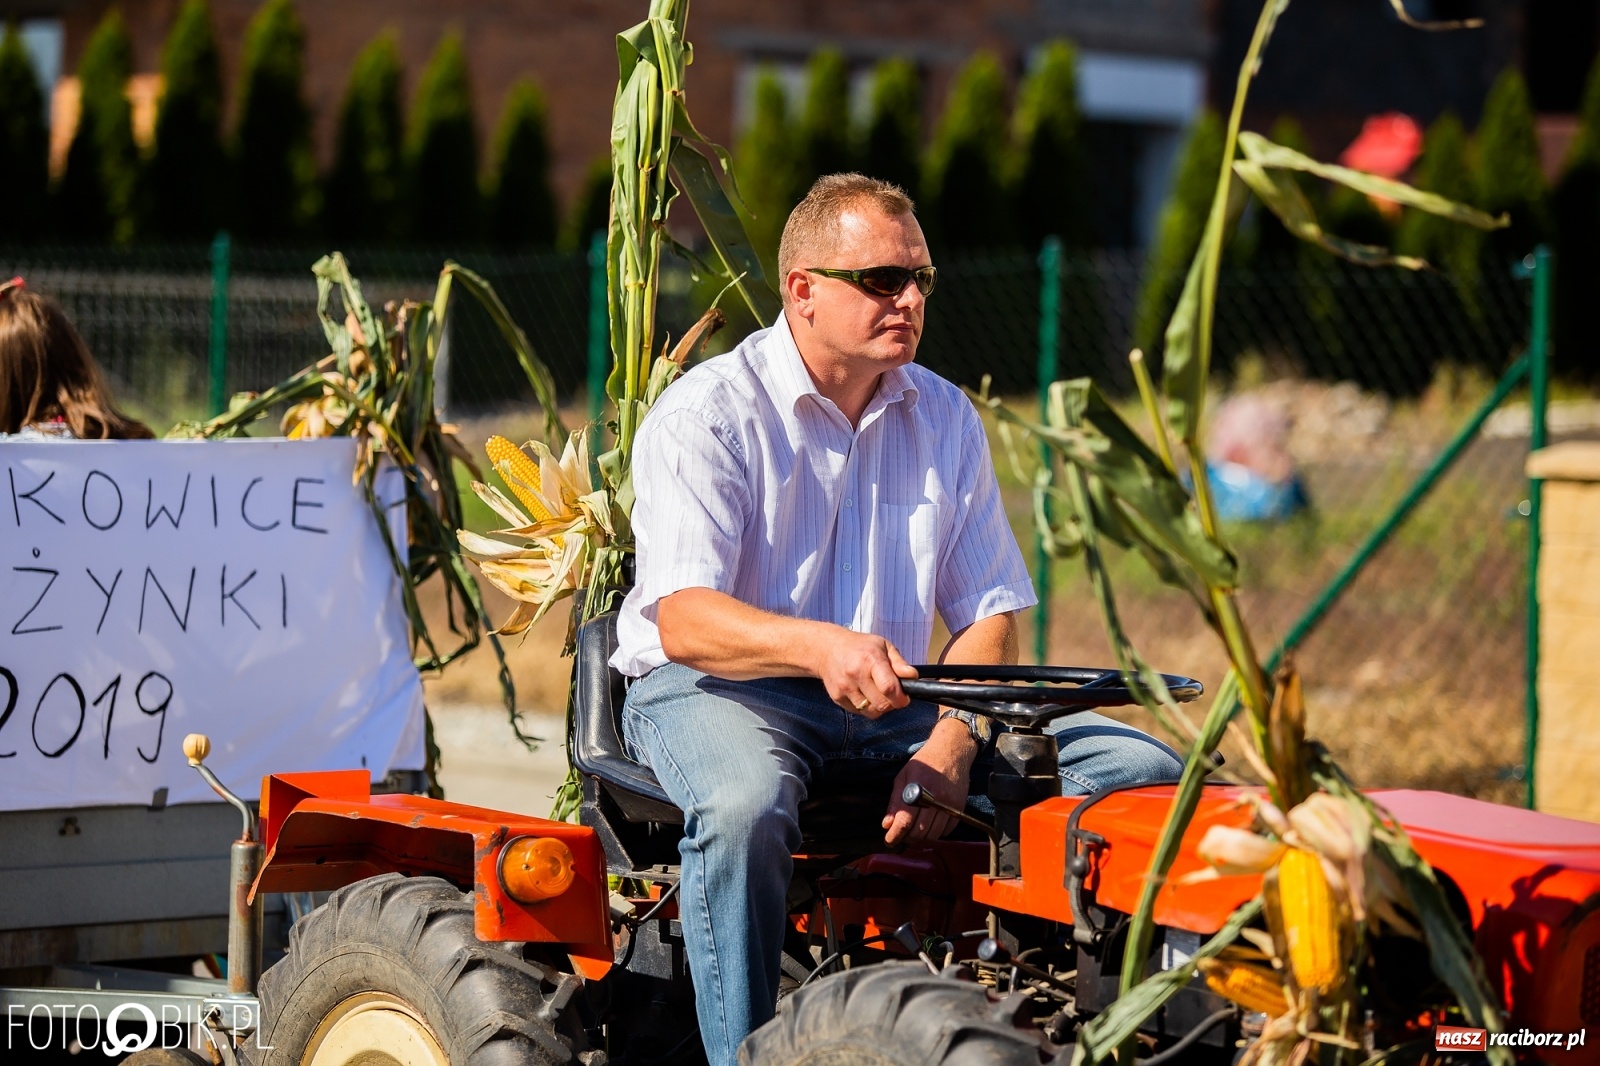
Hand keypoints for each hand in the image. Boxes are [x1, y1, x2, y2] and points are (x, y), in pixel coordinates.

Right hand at [814, 628, 916, 717]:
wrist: (827, 649)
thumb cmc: (860, 646)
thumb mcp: (883, 646)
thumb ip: (899, 663)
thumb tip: (913, 677)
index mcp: (870, 660)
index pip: (889, 688)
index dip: (901, 698)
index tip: (904, 697)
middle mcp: (856, 674)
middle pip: (882, 704)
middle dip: (892, 704)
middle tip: (892, 695)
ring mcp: (844, 687)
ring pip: (871, 712)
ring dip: (879, 707)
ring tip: (878, 693)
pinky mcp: (837, 697)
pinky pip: (859, 712)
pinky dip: (866, 707)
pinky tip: (865, 694)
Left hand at [882, 718, 977, 845]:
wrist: (952, 751)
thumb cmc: (925, 763)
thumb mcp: (903, 776)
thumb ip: (895, 802)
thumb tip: (887, 825)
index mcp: (918, 788)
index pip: (905, 820)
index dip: (895, 835)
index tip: (889, 841)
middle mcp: (936, 798)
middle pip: (919, 831)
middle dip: (907, 838)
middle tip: (901, 835)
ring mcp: (950, 804)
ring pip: (934, 834)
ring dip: (922, 838)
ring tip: (914, 831)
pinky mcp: (960, 808)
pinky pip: (947, 831)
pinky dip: (937, 833)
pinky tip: (930, 825)